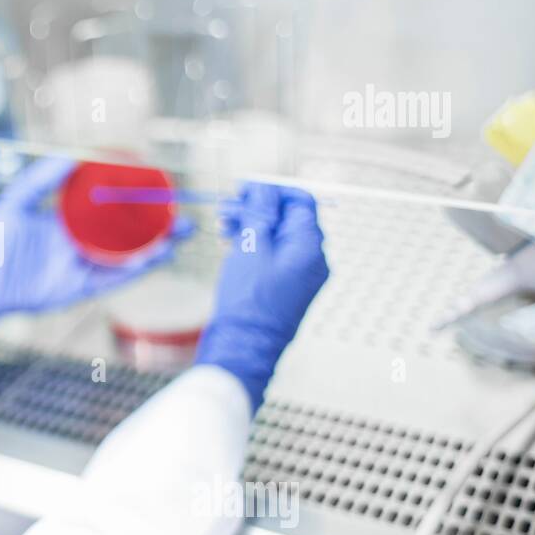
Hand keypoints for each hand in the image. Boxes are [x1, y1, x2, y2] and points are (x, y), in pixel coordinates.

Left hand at [0, 157, 194, 333]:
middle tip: (182, 218)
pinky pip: (112, 280)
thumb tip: (74, 153)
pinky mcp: (79, 289)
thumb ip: (45, 176)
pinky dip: (134, 270)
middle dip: (156, 230)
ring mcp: (82, 268)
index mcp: (69, 224)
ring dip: (153, 250)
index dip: (133, 205)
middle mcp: (80, 246)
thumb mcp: (20, 197)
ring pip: (126, 259)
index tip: (155, 193)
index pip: (109, 213)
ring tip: (177, 237)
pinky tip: (154, 257)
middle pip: (126, 237)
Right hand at [194, 183, 329, 414]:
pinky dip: (253, 246)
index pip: (300, 202)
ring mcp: (299, 277)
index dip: (272, 191)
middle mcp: (311, 261)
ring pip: (277, 238)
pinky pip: (273, 258)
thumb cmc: (248, 299)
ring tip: (222, 225)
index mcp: (310, 247)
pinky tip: (231, 244)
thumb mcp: (251, 245)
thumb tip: (265, 189)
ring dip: (251, 226)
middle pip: (288, 219)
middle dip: (257, 209)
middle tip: (227, 207)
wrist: (243, 345)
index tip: (245, 190)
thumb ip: (261, 213)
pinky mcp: (284, 290)